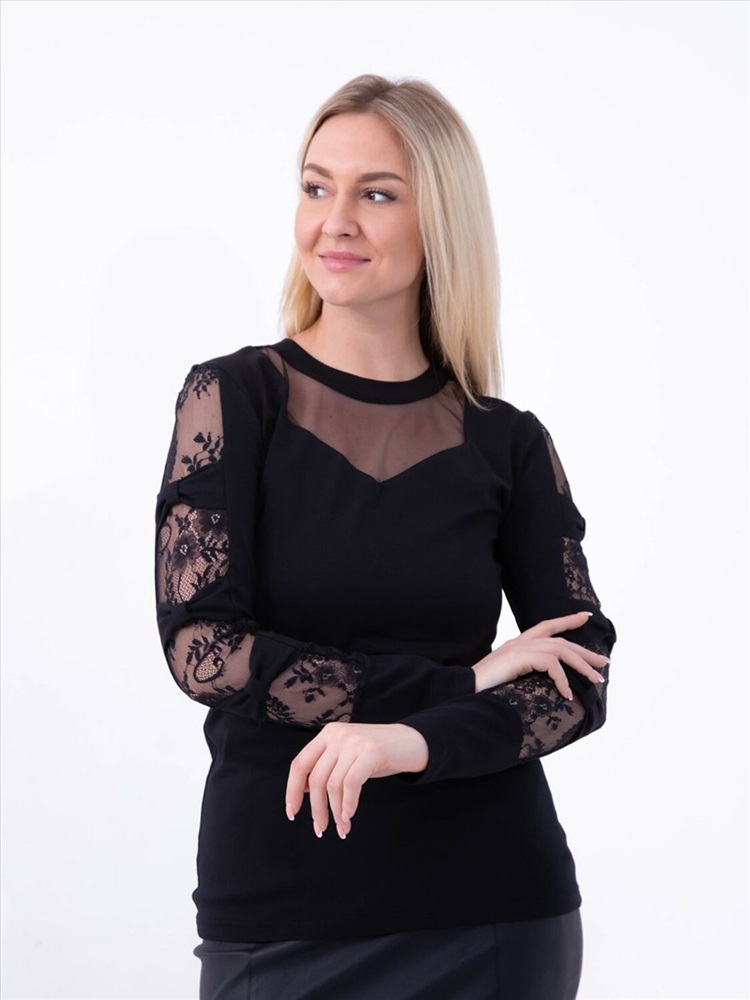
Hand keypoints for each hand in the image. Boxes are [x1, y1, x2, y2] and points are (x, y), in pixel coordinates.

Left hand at [285, 722, 428, 839]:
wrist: (412, 742)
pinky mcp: (371, 752)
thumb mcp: (347, 756)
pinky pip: (351, 784)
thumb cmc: (377, 754)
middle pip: (316, 779)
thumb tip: (300, 791)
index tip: (292, 813)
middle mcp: (337, 735)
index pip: (300, 764)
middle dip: (317, 809)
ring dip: (336, 812)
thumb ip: (326, 767)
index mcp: (327, 735)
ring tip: (343, 827)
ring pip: (333, 785)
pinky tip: (349, 815)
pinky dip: (348, 803)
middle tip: (321, 829)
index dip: (292, 791)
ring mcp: (354, 742)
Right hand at [472, 610, 607, 698]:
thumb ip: (524, 674)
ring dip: (582, 666)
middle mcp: (521, 641)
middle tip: (604, 663)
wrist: (464, 689)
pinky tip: (568, 694)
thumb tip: (545, 684)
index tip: (585, 616)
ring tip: (596, 681)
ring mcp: (520, 648)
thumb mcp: (508, 678)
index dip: (567, 620)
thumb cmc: (483, 688)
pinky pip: (552, 665)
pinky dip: (563, 680)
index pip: (547, 625)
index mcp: (518, 644)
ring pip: (561, 651)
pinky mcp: (520, 657)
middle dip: (585, 652)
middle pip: (562, 641)